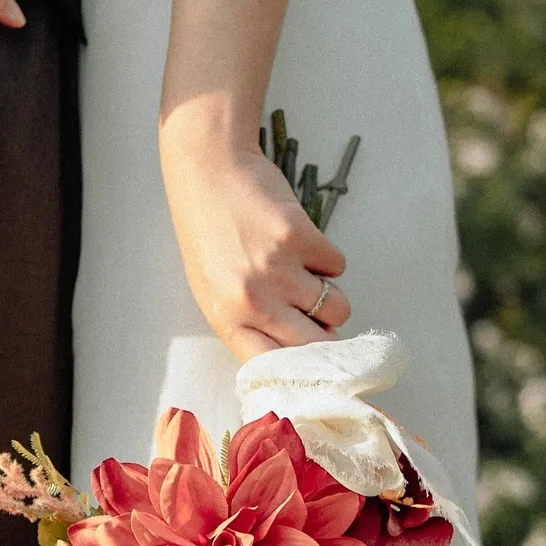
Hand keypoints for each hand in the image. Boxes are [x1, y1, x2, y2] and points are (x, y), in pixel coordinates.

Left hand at [160, 114, 350, 361]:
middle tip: (315, 314)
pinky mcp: (300, 237)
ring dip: (329, 293)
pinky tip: (299, 241)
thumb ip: (250, 325)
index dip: (301, 373)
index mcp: (227, 319)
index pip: (274, 368)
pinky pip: (337, 265)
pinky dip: (326, 256)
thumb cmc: (209, 233)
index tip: (317, 372)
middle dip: (326, 335)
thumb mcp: (215, 291)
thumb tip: (299, 353)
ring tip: (301, 269)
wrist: (208, 172)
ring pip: (336, 307)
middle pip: (316, 345)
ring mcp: (277, 269)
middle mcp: (252, 301)